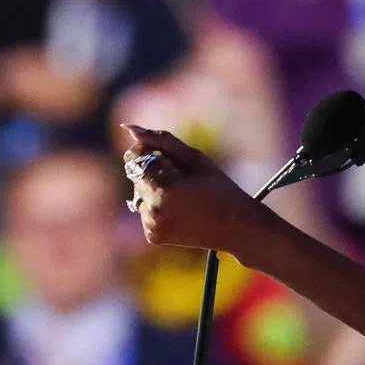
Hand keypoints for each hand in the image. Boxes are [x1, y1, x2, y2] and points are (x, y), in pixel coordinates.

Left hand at [122, 124, 259, 252]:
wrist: (235, 226)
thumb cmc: (219, 187)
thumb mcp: (195, 159)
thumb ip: (162, 141)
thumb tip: (129, 129)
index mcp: (163, 187)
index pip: (135, 158)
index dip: (149, 151)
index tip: (167, 154)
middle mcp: (152, 209)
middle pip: (136, 176)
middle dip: (154, 172)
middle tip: (184, 178)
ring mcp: (151, 225)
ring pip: (139, 194)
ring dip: (155, 189)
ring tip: (184, 195)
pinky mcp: (153, 235)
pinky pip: (146, 211)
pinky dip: (159, 206)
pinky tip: (181, 209)